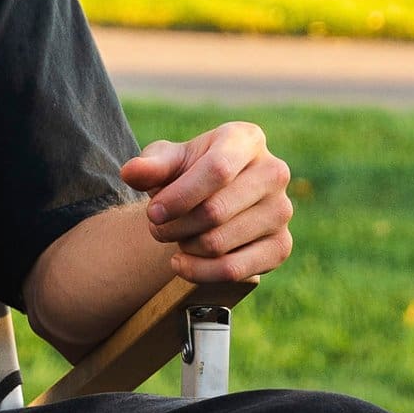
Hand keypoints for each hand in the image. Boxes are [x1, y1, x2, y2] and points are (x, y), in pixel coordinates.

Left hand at [120, 124, 294, 287]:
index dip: (179, 196)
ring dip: (184, 247)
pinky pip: (233, 271)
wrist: (213, 198)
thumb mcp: (167, 161)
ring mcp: (281, 211)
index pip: (217, 170)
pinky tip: (181, 263)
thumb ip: (150, 165)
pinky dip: (198, 272)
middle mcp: (274, 172)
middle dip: (174, 226)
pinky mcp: (282, 246)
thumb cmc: (189, 172)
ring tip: (174, 238)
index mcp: (247, 139)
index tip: (152, 213)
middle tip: (156, 227)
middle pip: (215, 211)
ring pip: (219, 243)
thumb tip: (131, 173)